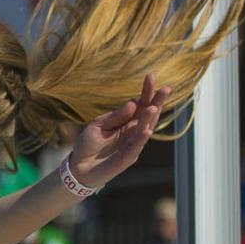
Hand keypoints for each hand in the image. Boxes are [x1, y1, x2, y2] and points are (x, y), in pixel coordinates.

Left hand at [68, 74, 170, 188]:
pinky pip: (135, 148)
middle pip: (149, 115)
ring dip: (149, 119)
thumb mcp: (98, 125)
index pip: (141, 104)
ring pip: (144, 130)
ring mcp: (132, 145)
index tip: (151, 76)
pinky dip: (141, 140)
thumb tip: (133, 103)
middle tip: (166, 89)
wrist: (78, 167)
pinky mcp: (126, 159)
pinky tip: (146, 130)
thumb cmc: (88, 144)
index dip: (147, 92)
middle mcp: (133, 132)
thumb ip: (115, 116)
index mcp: (128, 121)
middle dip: (157, 102)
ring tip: (153, 107)